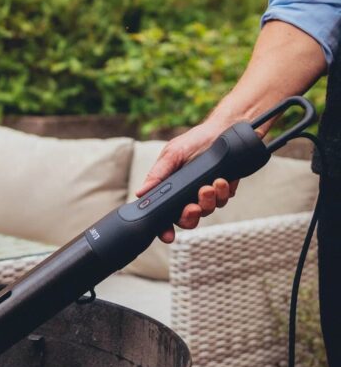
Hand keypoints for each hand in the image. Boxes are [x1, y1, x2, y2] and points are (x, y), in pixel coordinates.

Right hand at [136, 121, 238, 242]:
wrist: (224, 130)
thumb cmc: (194, 140)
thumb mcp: (172, 155)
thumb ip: (157, 175)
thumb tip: (140, 193)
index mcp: (170, 187)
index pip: (163, 214)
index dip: (163, 228)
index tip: (168, 236)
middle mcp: (186, 194)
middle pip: (186, 219)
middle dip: (189, 216)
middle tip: (193, 207)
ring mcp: (205, 194)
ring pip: (206, 211)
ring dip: (208, 201)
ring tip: (210, 184)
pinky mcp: (222, 191)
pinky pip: (222, 201)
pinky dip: (222, 192)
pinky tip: (221, 180)